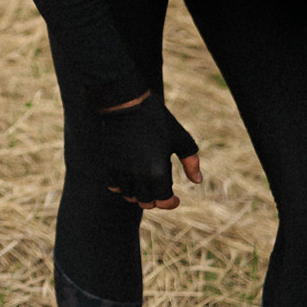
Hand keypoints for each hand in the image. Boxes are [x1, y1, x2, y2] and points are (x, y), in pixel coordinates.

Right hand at [95, 92, 201, 208]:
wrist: (125, 104)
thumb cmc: (157, 120)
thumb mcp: (180, 139)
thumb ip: (191, 162)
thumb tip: (197, 181)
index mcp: (158, 171)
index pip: (163, 201)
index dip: (171, 203)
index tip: (175, 198)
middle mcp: (138, 175)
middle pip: (146, 202)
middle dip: (156, 200)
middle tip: (161, 191)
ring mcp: (122, 170)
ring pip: (129, 196)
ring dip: (138, 195)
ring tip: (146, 186)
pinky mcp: (110, 163)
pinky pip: (114, 186)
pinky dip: (122, 187)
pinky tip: (130, 179)